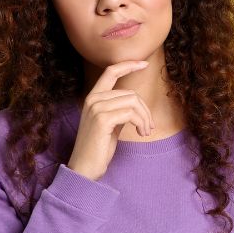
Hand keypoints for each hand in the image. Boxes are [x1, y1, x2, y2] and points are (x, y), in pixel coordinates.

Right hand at [66, 60, 155, 180]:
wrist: (84, 168)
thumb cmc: (98, 149)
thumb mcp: (109, 124)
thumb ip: (118, 110)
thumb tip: (136, 103)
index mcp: (92, 98)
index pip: (110, 72)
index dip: (128, 65)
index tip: (144, 63)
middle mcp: (92, 99)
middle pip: (130, 93)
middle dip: (145, 109)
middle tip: (149, 127)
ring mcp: (96, 108)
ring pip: (133, 101)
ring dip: (145, 117)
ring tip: (146, 131)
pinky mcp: (102, 119)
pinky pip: (131, 113)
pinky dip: (141, 122)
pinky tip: (141, 133)